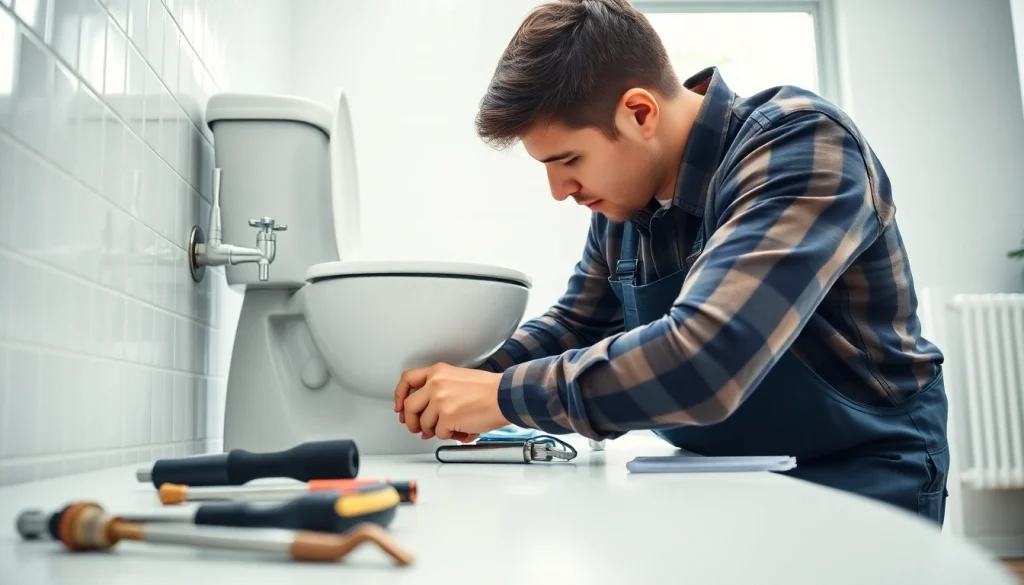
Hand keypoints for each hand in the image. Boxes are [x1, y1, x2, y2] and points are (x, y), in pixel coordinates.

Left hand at [393, 362, 509, 440]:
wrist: (505, 396)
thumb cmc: (489, 389)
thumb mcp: (458, 378)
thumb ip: (438, 390)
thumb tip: (424, 414)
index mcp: (438, 372)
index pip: (407, 380)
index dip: (399, 396)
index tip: (399, 407)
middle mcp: (435, 384)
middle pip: (409, 406)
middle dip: (412, 422)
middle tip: (419, 428)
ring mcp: (440, 401)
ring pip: (424, 423)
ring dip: (434, 430)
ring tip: (449, 428)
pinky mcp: (447, 417)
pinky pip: (439, 433)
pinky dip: (449, 435)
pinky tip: (460, 430)